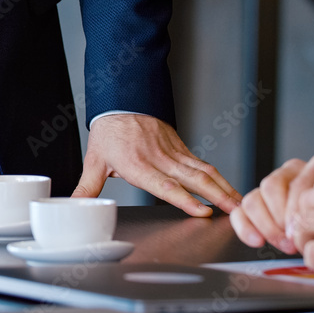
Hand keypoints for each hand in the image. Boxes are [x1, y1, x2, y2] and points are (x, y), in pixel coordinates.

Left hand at [73, 114, 241, 216]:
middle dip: (217, 197)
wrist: (121, 100)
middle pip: (193, 180)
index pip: (165, 186)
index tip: (202, 211)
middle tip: (236, 213)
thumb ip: (87, 188)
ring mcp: (173, 152)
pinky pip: (202, 163)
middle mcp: (159, 159)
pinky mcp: (180, 148)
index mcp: (138, 165)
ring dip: (224, 188)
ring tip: (240, 204)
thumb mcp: (93, 161)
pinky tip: (230, 190)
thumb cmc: (108, 132)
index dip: (185, 200)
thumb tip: (73, 206)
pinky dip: (219, 177)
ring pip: (204, 171)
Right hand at [230, 154, 313, 253]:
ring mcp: (272, 183)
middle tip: (292, 241)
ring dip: (266, 225)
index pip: (297, 185)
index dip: (297, 213)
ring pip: (253, 197)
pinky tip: (257, 241)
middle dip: (279, 218)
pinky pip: (240, 210)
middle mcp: (293, 170)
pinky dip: (245, 227)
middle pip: (271, 186)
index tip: (305, 234)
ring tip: (282, 244)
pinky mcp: (256, 200)